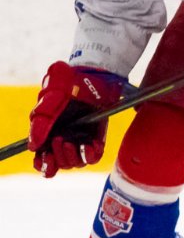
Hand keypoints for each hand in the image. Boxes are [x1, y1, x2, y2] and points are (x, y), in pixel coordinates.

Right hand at [28, 62, 123, 177]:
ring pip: (75, 163)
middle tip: (61, 140)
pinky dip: (91, 155)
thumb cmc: (69, 81)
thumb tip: (33, 146)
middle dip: (59, 158)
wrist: (95, 73)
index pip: (42, 161)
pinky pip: (94, 156)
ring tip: (73, 142)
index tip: (46, 157)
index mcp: (47, 133)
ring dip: (73, 157)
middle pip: (59, 164)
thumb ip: (41, 119)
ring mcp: (81, 138)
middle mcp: (63, 138)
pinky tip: (90, 145)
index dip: (43, 165)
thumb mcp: (52, 95)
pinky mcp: (97, 137)